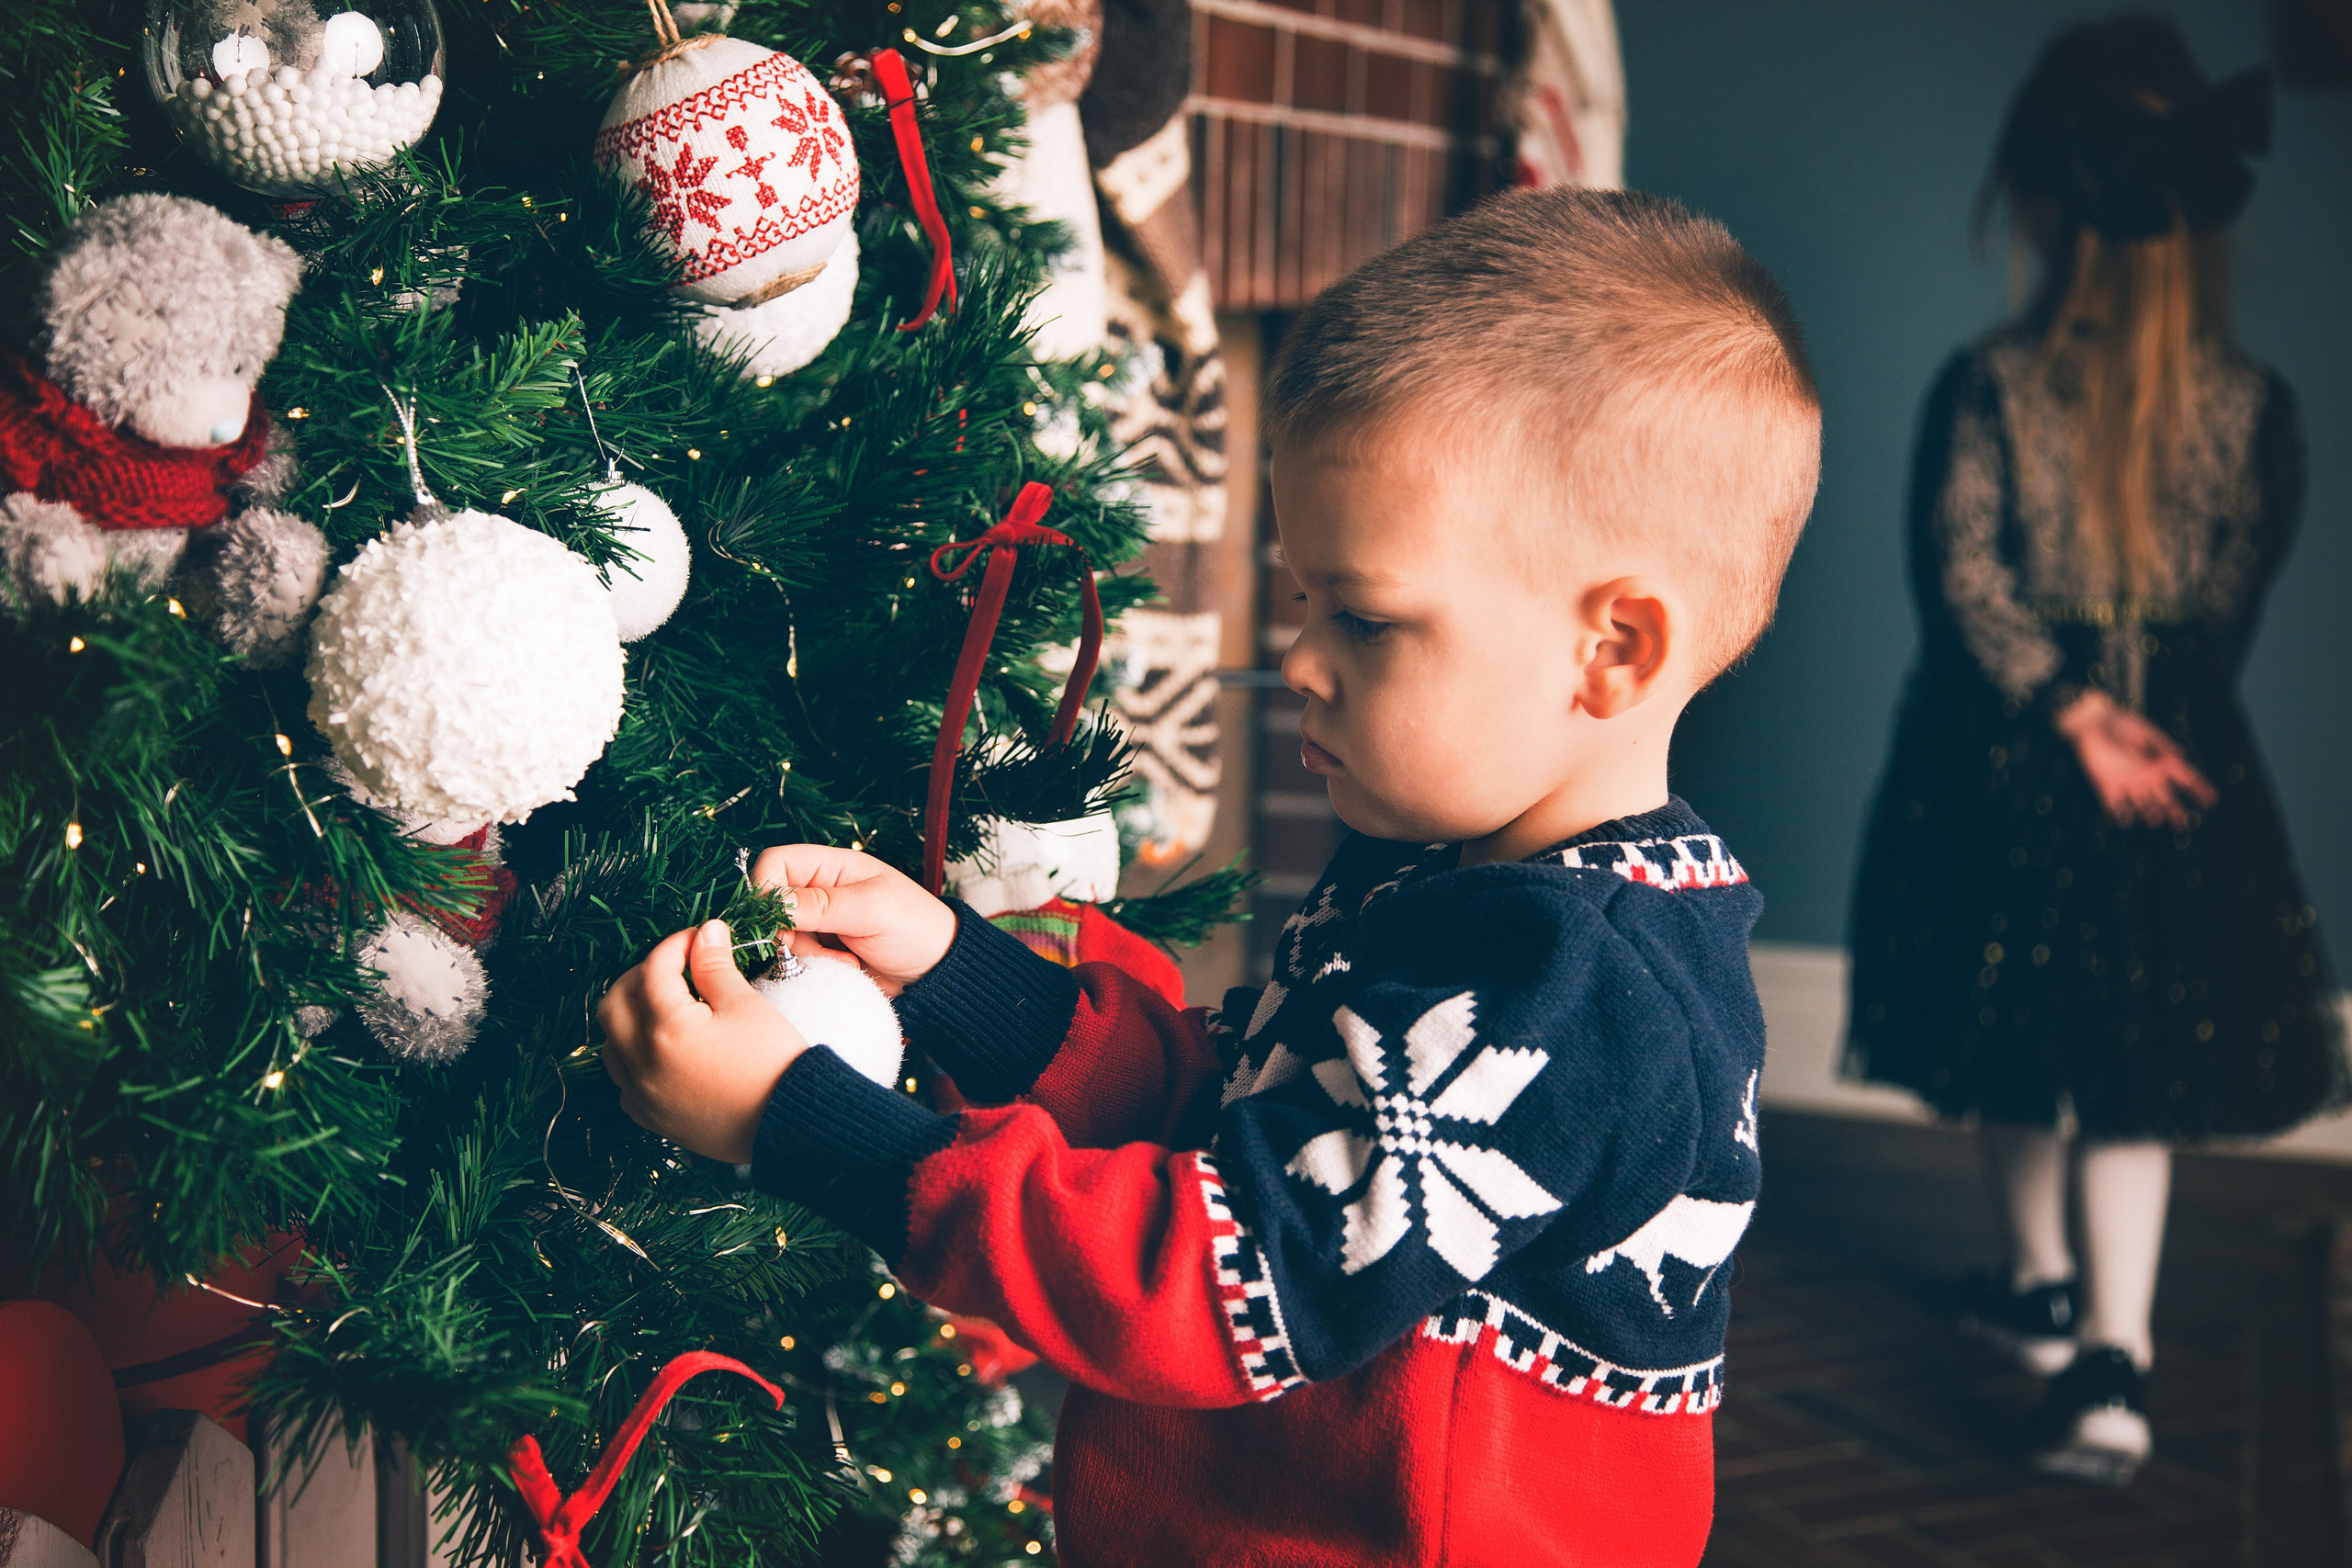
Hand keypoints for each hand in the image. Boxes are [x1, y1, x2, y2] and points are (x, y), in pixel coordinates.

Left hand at [598, 919, 806, 1163]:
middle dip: (642, 975)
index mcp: (665, 1026)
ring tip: (666, 1005)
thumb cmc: (772, 1062)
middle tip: (676, 967)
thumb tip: (705, 932)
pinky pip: (623, 1081)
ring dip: (630, 1016)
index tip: (701, 938)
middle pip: (615, 1002)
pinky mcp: (650, 1117)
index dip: (678, 944)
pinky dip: (633, 1058)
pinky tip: (663, 1050)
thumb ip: (715, 965)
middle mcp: (641, 1060)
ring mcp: (641, 1093)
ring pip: (610, 1042)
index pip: (655, 968)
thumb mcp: (746, 1005)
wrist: (789, 1123)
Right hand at [750, 845, 957, 994]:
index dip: (766, 889)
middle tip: (817, 948)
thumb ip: (821, 905)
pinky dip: (815, 970)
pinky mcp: (820, 954)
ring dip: (807, 956)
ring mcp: (817, 925)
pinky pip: (795, 962)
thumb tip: (772, 902)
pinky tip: (846, 970)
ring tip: (847, 961)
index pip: (775, 863)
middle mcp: (818, 892)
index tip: (777, 920)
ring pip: (781, 939)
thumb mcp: (871, 910)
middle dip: (790, 933)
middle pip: (771, 907)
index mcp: (831, 867)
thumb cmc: (915, 927)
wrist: (936, 972)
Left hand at [2055, 690, 2216, 830]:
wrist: (2093, 724)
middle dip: (2174, 810)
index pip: (2186, 778)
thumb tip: (2178, 753)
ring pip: (2144, 805)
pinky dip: (2120, 812)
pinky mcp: (2108, 785)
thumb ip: (2158, 745)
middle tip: (2180, 822)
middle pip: (2166, 798)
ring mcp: (2129, 783)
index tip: (2211, 799)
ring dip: (2150, 813)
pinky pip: (2115, 804)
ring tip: (2155, 820)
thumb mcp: (2143, 732)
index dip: (2199, 789)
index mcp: (2162, 761)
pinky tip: (2125, 820)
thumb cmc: (2122, 724)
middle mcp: (2148, 776)